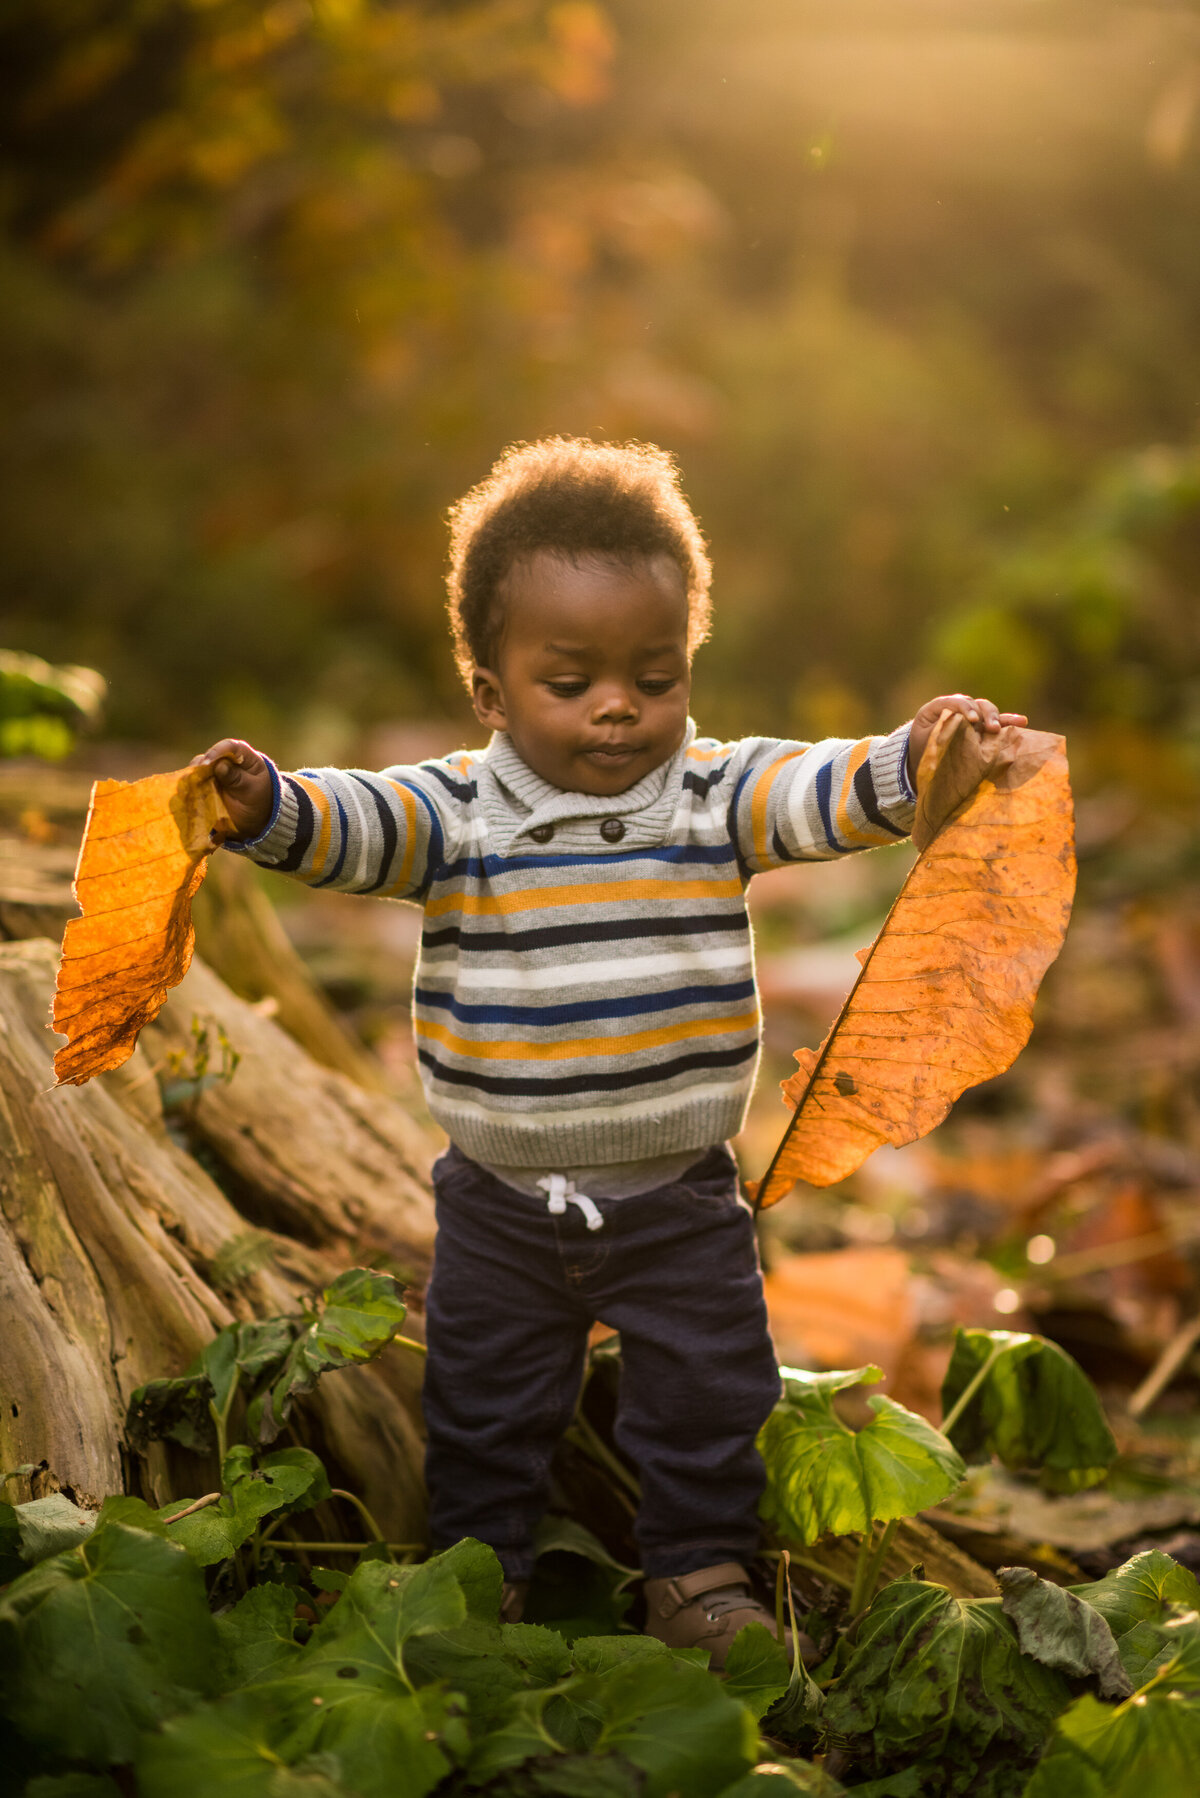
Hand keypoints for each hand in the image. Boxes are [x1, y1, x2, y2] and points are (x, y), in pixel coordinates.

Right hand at [191, 739, 273, 839]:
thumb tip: (220, 765)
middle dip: (201, 765)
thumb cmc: (259, 798)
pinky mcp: (205, 784)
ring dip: (193, 777)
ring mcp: (213, 772)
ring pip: (198, 769)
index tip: (208, 762)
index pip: (230, 747)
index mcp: (243, 756)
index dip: (217, 751)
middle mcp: (226, 760)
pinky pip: (194, 783)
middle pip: (209, 757)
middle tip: (195, 777)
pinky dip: (189, 787)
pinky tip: (187, 793)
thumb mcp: (253, 789)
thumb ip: (238, 778)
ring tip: (189, 786)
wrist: (256, 817)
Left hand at [907, 695, 1027, 785]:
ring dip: (996, 718)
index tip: (973, 720)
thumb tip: (957, 732)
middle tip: (990, 728)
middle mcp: (956, 709)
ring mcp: (970, 717)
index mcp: (937, 708)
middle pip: (974, 703)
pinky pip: (996, 722)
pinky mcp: (981, 728)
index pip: (953, 702)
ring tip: (1000, 729)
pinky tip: (1022, 721)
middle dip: (984, 714)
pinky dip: (1008, 722)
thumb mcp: (925, 743)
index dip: (965, 708)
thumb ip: (940, 734)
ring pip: (986, 710)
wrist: (921, 760)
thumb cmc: (921, 751)